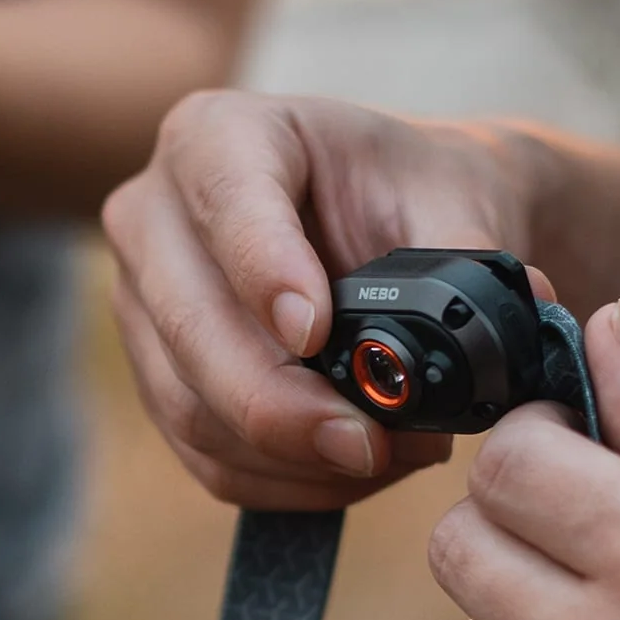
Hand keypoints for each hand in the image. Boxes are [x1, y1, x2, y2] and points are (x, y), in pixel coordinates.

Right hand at [101, 90, 542, 507]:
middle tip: (369, 443)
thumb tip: (476, 347)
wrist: (391, 226)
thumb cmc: (414, 195)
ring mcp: (143, 305)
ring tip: (390, 454)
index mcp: (219, 136)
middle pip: (189, 326)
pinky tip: (349, 472)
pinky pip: (203, 455)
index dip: (264, 272)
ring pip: (190, 407)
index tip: (316, 334)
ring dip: (292, 456)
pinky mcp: (158, 380)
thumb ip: (462, 261)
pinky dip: (281, 482)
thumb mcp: (453, 199)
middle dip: (281, 404)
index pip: (226, 202)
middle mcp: (154, 216)